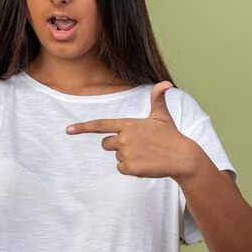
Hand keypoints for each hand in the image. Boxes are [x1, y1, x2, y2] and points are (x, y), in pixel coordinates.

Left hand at [66, 81, 200, 178]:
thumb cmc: (170, 135)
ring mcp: (126, 153)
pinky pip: (121, 168)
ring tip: (145, 153)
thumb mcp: (162, 116)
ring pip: (116, 156)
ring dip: (127, 156)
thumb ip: (158, 98)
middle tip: (137, 145)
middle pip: (105, 144)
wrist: (182, 157)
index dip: (83, 127)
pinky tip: (145, 163)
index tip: (68, 130)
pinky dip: (131, 168)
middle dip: (116, 145)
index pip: (100, 125)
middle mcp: (124, 137)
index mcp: (128, 123)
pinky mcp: (130, 167)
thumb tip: (166, 83)